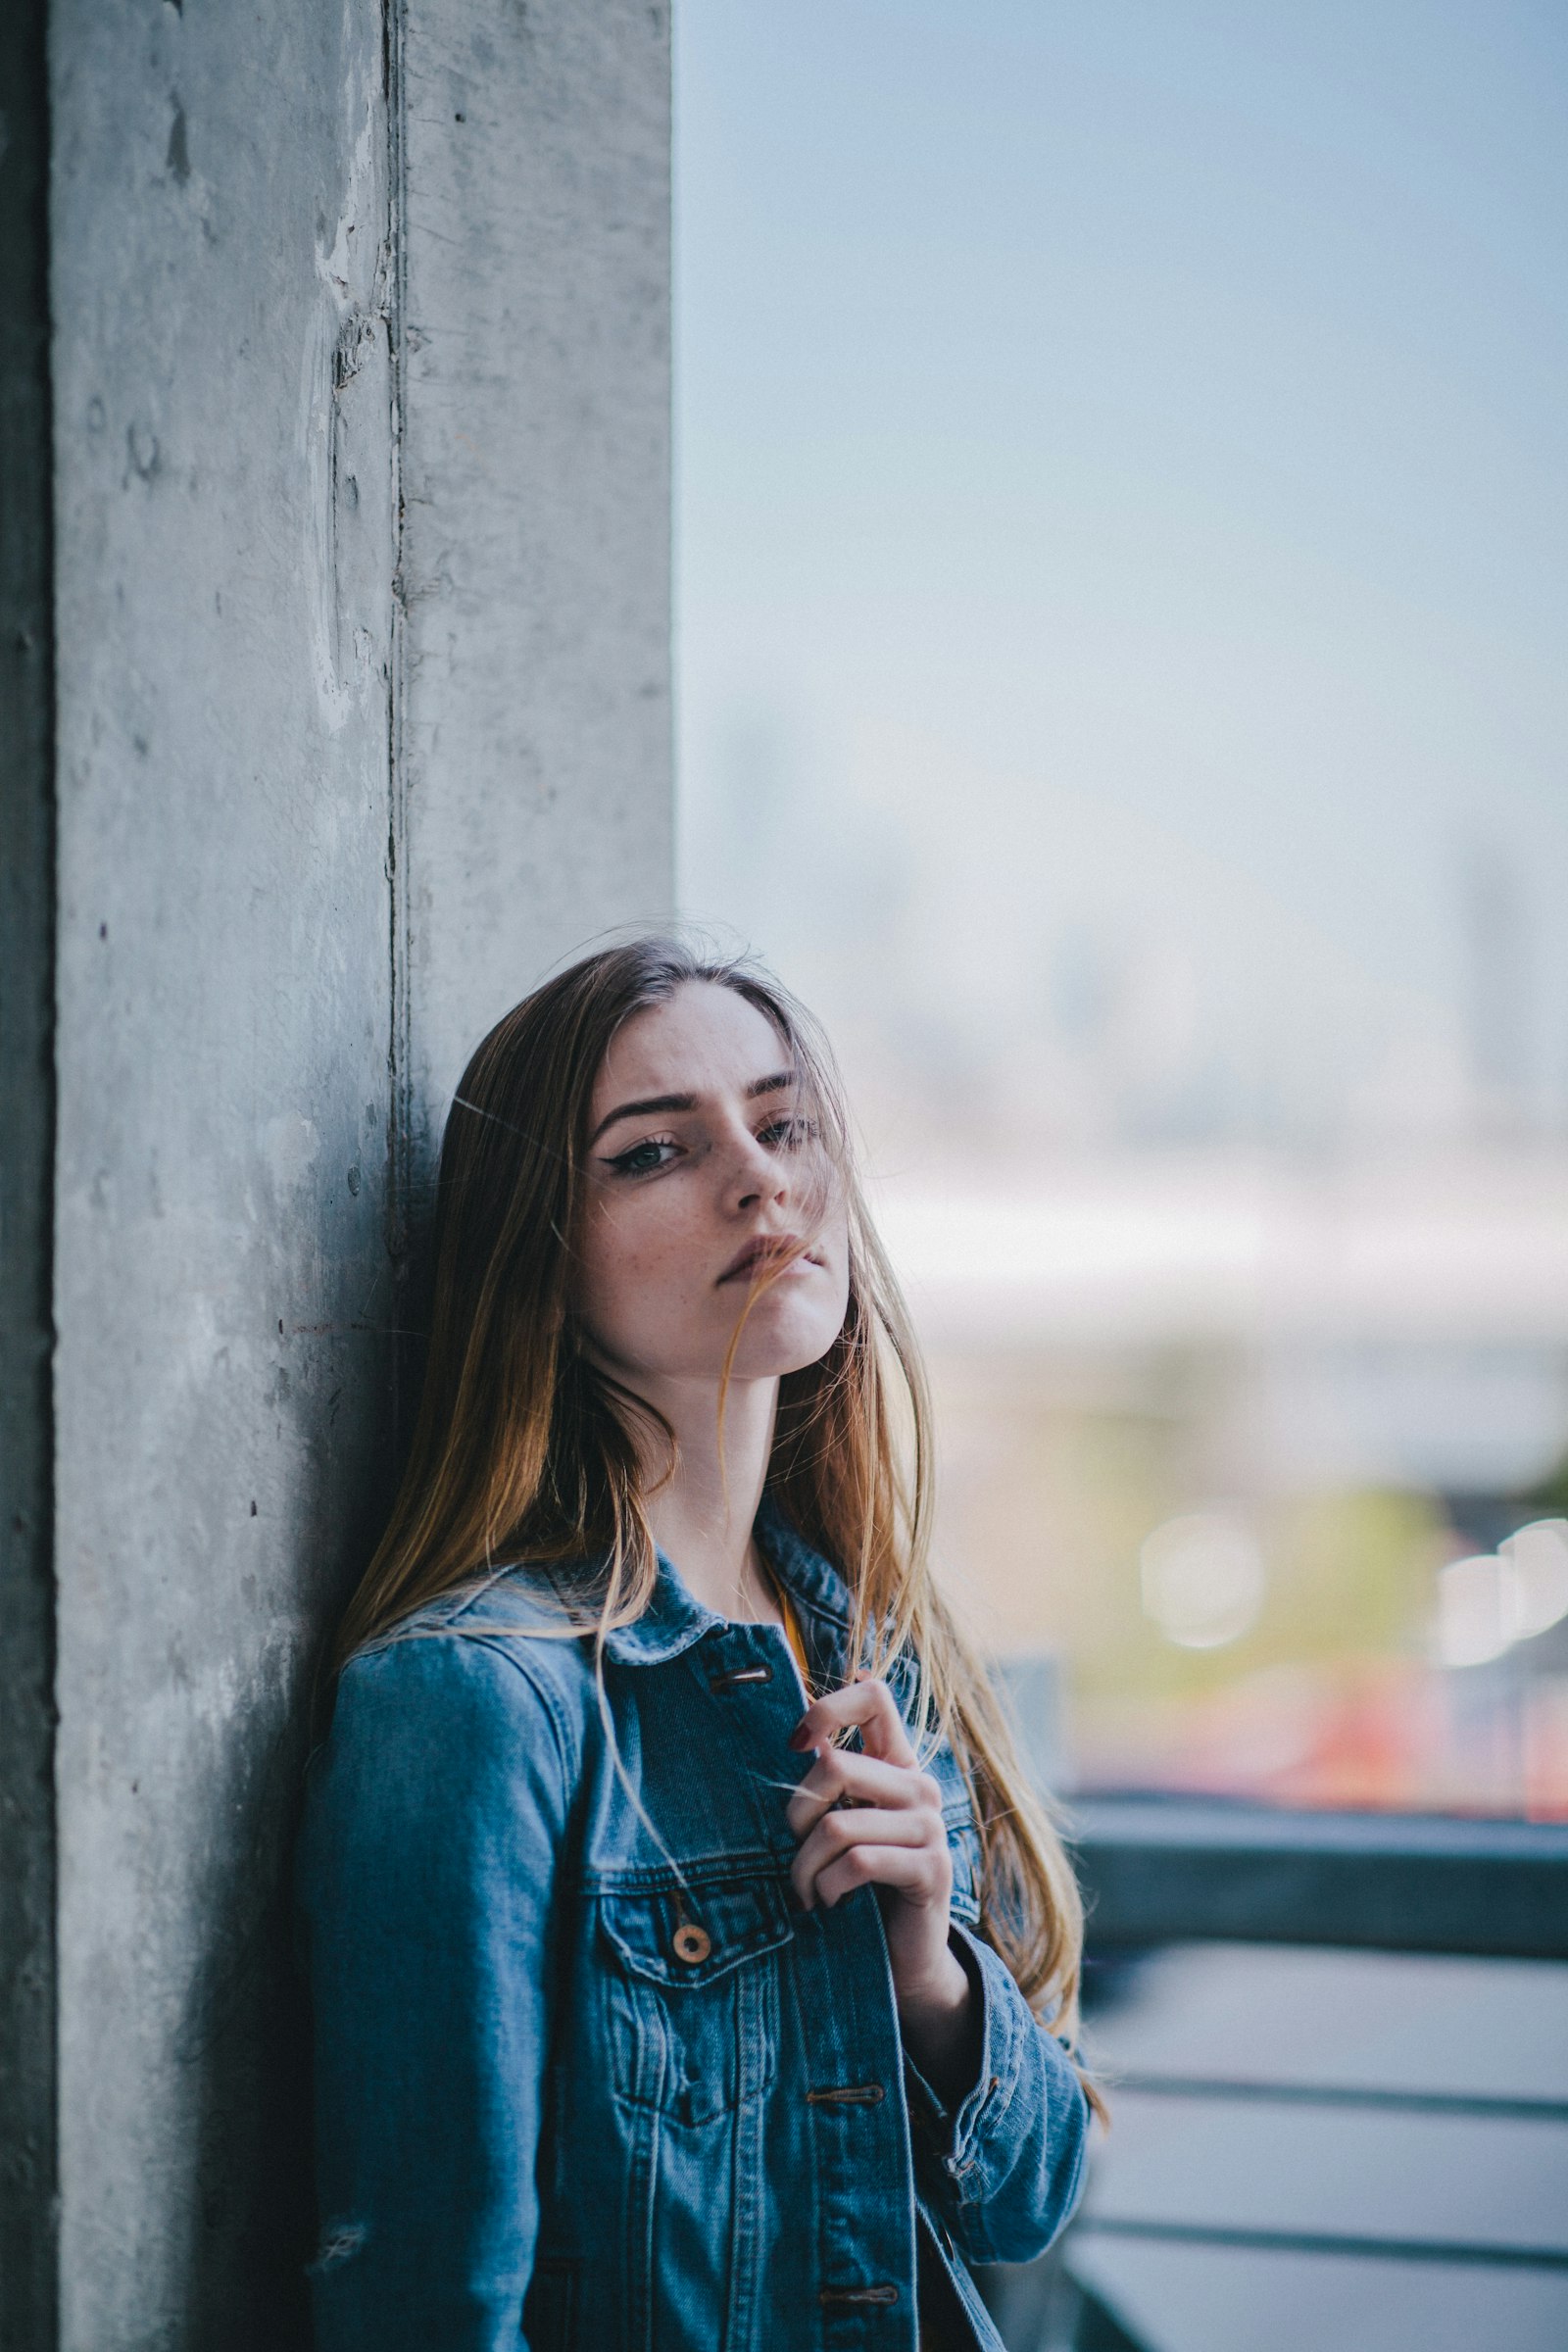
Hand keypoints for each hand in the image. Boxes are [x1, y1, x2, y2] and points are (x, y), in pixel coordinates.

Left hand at [786, 1672, 977, 2096]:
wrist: (903, 1958)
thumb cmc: (859, 1885)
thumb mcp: (842, 1824)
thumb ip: (829, 1778)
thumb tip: (799, 1730)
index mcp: (896, 1763)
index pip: (874, 1696)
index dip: (828, 1708)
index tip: (794, 1743)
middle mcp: (918, 1786)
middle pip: (836, 1766)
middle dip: (795, 1814)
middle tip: (792, 1850)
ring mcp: (931, 1827)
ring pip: (839, 1824)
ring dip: (804, 1865)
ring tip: (804, 1889)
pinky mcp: (931, 1869)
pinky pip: (859, 1862)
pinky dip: (828, 1886)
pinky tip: (828, 1902)